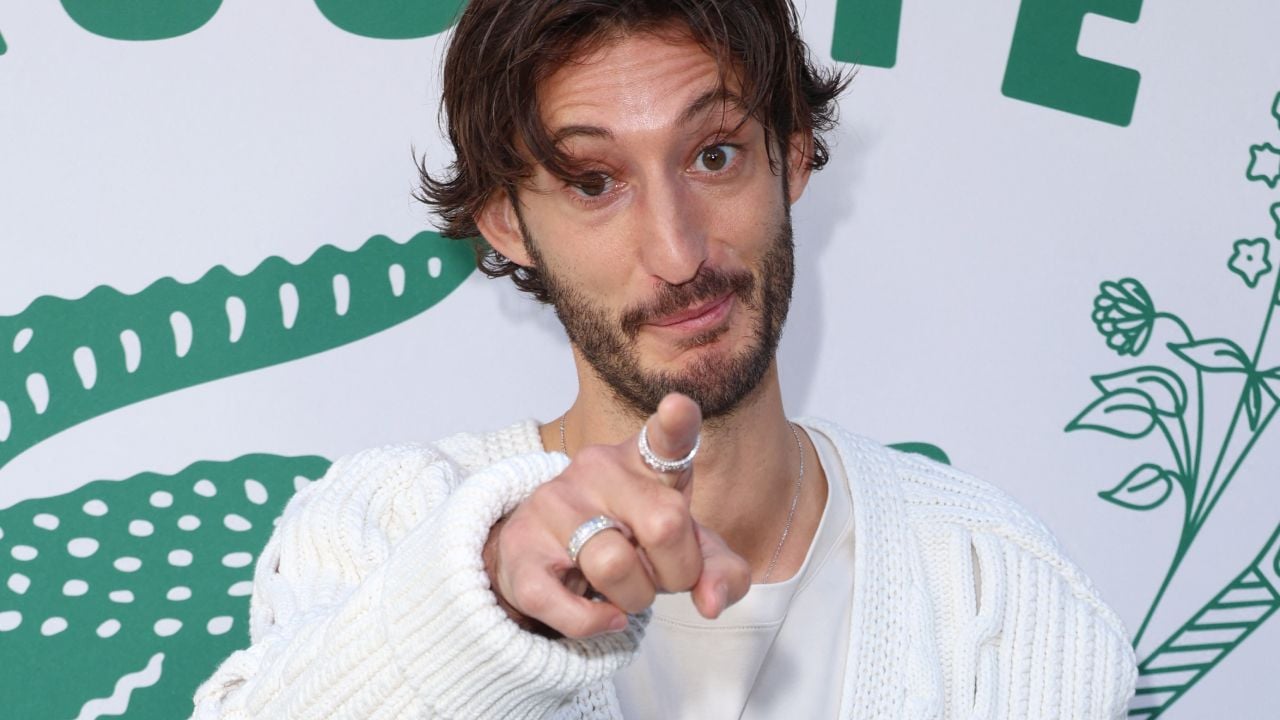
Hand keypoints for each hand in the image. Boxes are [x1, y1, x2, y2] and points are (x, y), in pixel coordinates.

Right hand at [483, 394, 750, 637]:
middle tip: (659, 572)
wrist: (551, 555)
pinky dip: (593, 623)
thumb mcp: (687, 551)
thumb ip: (719, 571)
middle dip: (676, 571)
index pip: (664, 437)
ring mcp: (553, 503)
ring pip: (614, 565)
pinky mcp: (520, 547)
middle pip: (665, 525)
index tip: (679, 407)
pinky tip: (604, 616)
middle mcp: (597, 468)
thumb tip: (711, 603)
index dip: (675, 423)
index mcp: (644, 460)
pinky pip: (565, 604)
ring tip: (624, 587)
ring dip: (633, 598)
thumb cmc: (632, 543)